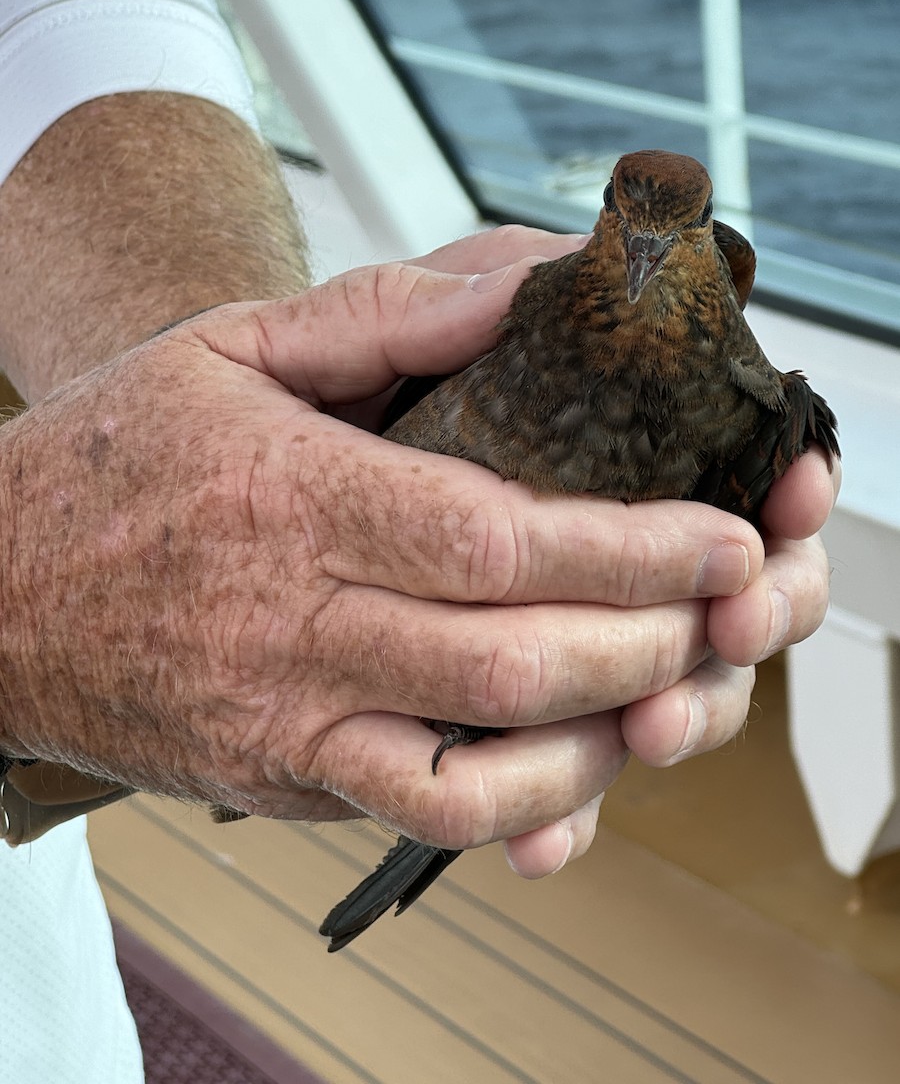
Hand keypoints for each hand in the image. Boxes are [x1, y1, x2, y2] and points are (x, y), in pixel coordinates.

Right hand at [0, 226, 820, 877]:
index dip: (628, 549)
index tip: (721, 537)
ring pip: (480, 764)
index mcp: (292, 497)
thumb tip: (523, 287)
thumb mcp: (229, 343)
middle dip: (655, 638)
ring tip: (682, 685)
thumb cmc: (110, 457)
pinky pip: (417, 818)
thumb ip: (386, 310)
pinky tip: (579, 767)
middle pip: (513, 656)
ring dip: (610, 735)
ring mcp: (285, 718)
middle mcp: (293, 622)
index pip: (493, 539)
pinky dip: (521, 809)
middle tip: (735, 608)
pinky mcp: (281, 777)